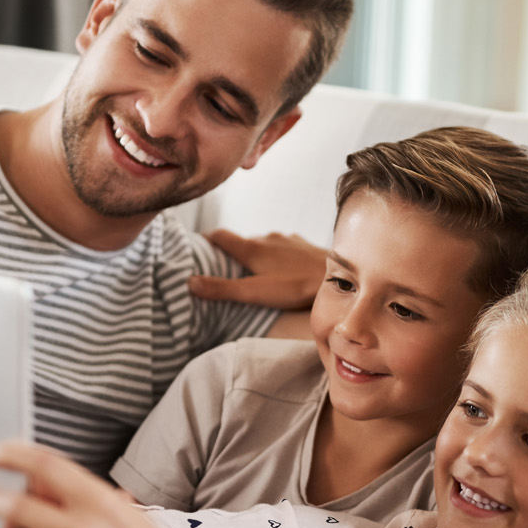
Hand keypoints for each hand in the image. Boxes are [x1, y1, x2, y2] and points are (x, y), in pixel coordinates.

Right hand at [188, 229, 325, 309]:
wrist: (338, 277)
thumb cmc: (296, 287)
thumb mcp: (255, 292)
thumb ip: (222, 289)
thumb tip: (189, 283)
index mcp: (252, 248)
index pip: (219, 235)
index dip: (205, 240)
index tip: (195, 247)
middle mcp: (268, 238)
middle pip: (241, 241)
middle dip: (230, 251)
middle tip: (222, 267)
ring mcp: (287, 240)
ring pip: (263, 244)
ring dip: (255, 254)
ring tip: (253, 271)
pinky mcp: (303, 246)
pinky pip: (282, 247)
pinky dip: (276, 256)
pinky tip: (281, 269)